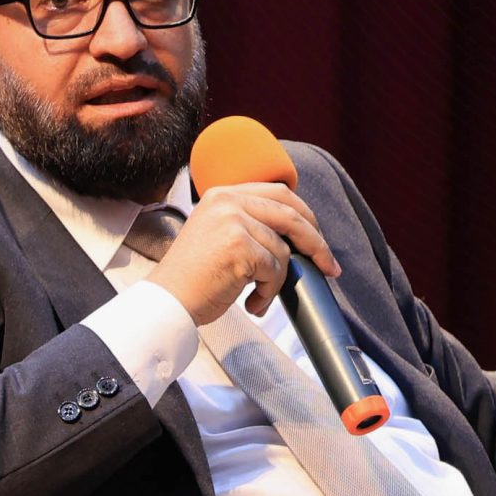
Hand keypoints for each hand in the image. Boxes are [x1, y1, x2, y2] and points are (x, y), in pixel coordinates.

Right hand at [147, 182, 340, 325]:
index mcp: (222, 194)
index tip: (316, 238)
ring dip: (277, 281)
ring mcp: (233, 222)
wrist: (167, 302)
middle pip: (291, 215)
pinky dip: (269, 292)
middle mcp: (228, 202)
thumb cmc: (192, 278)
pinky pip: (275, 271)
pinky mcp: (239, 247)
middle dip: (316, 243)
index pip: (280, 193)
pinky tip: (251, 303)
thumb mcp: (217, 234)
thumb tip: (294, 236)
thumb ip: (247, 223)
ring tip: (258, 296)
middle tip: (327, 266)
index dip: (305, 216)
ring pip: (283, 251)